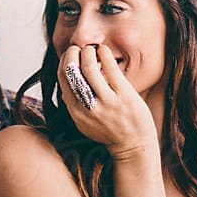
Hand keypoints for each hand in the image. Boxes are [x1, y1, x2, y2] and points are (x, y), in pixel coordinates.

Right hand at [57, 44, 156, 158]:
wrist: (133, 147)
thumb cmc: (109, 131)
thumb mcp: (84, 121)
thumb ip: (74, 104)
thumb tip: (66, 81)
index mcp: (76, 111)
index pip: (62, 78)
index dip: (63, 61)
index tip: (70, 55)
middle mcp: (88, 106)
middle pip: (71, 70)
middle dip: (72, 53)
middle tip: (79, 49)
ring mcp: (106, 101)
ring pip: (89, 66)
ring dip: (88, 51)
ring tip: (92, 49)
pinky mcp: (123, 95)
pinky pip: (110, 67)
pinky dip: (103, 53)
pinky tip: (104, 51)